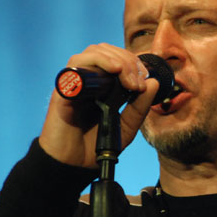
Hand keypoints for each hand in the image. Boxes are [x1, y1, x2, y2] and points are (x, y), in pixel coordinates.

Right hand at [38, 43, 158, 167]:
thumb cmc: (95, 147)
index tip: (145, 78)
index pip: (117, 58)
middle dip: (127, 61)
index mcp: (102, 86)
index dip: (133, 62)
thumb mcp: (126, 126)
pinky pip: (76, 65)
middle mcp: (89, 80)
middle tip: (137, 83)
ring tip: (127, 77)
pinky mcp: (63, 90)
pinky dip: (97, 62)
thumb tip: (153, 82)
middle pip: (107, 51)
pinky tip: (112, 71)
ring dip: (115, 59)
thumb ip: (139, 106)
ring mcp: (75, 83)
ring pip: (93, 52)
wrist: (74, 165)